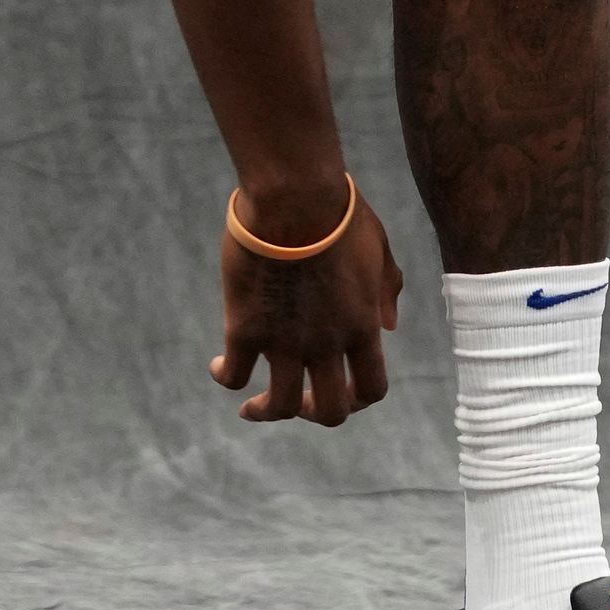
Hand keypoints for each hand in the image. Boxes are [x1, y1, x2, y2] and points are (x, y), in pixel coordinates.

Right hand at [209, 190, 404, 423]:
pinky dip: (226, 376)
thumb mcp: (377, 250)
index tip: (341, 391)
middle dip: (313, 413)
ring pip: (281, 404)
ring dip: (266, 412)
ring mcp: (285, 340)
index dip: (358, 400)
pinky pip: (235, 373)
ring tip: (251, 408)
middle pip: (330, 410)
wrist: (294, 197)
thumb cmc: (338, 213)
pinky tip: (219, 366)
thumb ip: (385, 291)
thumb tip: (389, 325)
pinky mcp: (246, 327)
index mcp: (361, 327)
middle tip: (298, 403)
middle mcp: (327, 343)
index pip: (371, 389)